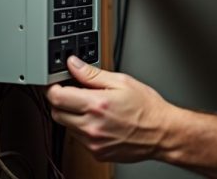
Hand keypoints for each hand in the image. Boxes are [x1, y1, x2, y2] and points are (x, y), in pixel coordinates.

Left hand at [46, 56, 176, 162]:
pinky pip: (78, 139)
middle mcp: (92, 126)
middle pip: (56, 113)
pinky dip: (82, 128)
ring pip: (66, 126)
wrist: (162, 133)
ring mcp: (93, 142)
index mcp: (97, 105)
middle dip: (61, 101)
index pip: (56, 97)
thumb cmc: (147, 108)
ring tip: (92, 108)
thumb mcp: (122, 82)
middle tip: (74, 93)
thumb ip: (93, 74)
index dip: (53, 87)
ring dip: (72, 115)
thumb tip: (74, 64)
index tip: (58, 83)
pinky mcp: (96, 153)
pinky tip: (98, 121)